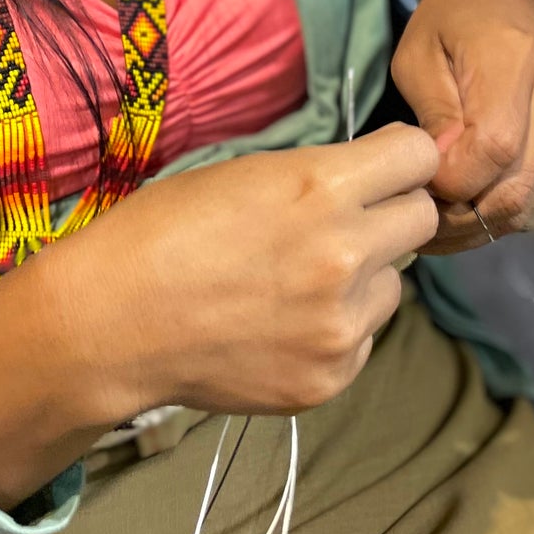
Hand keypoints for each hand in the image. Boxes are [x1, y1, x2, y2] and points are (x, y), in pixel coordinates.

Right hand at [53, 124, 441, 419]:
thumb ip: (319, 176)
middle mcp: (344, 255)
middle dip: (392, 213)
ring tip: (297, 282)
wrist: (111, 323)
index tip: (385, 167)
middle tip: (349, 222)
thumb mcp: (245, 172)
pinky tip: (281, 324)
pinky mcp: (331, 376)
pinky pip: (364, 337)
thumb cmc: (162, 232)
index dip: (403, 158)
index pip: (420, 156)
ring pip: (395, 285)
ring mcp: (341, 324)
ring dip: (364, 278)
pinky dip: (337, 329)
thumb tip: (372, 179)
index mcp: (321, 189)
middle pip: (423, 218)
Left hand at [390, 0, 533, 252]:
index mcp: (515, 59)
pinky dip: (494, 209)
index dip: (451, 181)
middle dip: (460, 216)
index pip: (495, 149)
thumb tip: (441, 171)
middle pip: (515, 188)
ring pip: (526, 200)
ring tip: (433, 218)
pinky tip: (460, 205)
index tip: (415, 178)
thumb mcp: (420, 50)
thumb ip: (433, 111)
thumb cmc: (456, 16)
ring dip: (476, 223)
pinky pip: (533, 191)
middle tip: (416, 215)